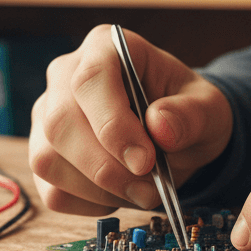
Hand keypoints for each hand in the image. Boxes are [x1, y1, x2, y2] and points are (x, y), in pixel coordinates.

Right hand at [29, 25, 232, 216]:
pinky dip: (89, 203)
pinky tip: (119, 193)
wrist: (175, 134)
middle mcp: (65, 77)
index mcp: (105, 48)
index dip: (112, 124)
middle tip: (150, 188)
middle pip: (60, 123)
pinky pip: (52, 190)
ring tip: (143, 192)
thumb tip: (160, 126)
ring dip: (99, 189)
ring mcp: (47, 117)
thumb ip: (191, 114)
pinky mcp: (43, 154)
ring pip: (48, 159)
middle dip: (106, 167)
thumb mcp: (207, 107)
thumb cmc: (186, 111)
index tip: (145, 160)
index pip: (90, 80)